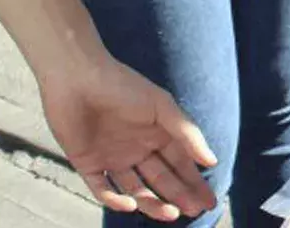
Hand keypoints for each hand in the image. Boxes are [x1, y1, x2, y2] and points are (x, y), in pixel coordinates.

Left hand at [36, 54, 217, 220]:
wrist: (77, 76)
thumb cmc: (123, 85)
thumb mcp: (161, 106)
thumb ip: (187, 133)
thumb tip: (212, 160)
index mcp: (156, 133)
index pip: (180, 163)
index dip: (194, 182)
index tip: (209, 200)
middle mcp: (137, 148)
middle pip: (161, 179)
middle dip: (179, 196)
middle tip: (195, 211)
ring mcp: (112, 157)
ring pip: (136, 189)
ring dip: (152, 203)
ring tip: (170, 214)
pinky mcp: (88, 163)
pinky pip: (102, 188)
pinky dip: (115, 200)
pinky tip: (131, 205)